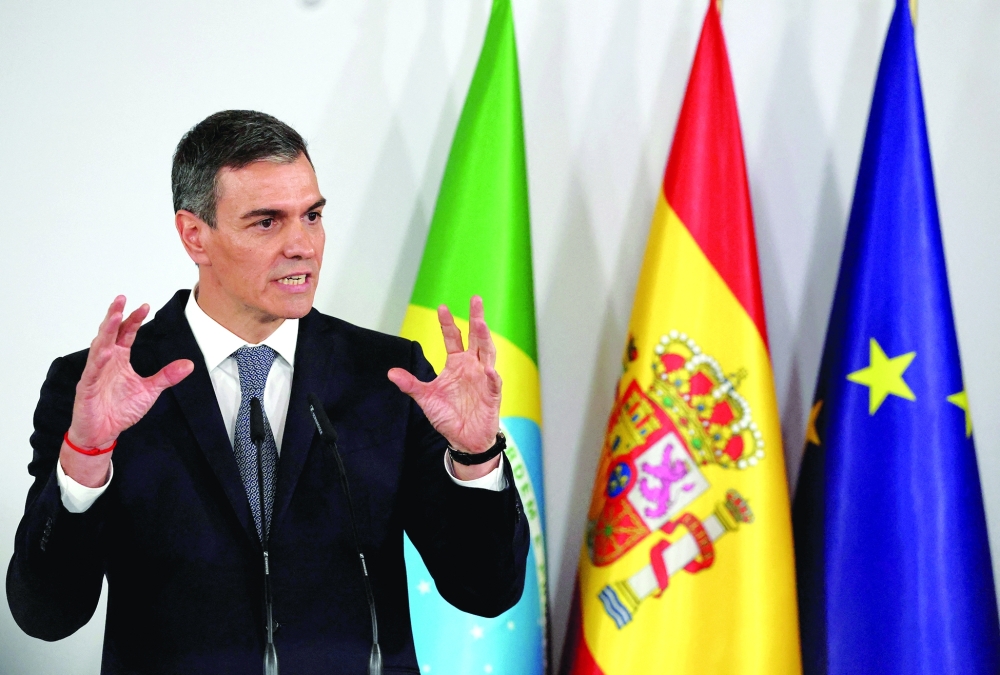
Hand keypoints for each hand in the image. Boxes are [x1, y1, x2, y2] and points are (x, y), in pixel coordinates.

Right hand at [61, 296, 193, 486]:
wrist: (103, 433)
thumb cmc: (120, 410)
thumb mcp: (149, 391)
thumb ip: (166, 376)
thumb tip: (189, 364)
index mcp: (119, 359)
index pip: (126, 334)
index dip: (134, 319)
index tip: (145, 305)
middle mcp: (106, 362)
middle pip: (110, 333)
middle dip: (115, 315)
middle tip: (122, 298)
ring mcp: (94, 373)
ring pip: (99, 347)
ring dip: (106, 331)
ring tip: (115, 315)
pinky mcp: (86, 388)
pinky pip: (92, 372)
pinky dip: (99, 361)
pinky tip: (107, 350)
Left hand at [388, 296, 501, 478]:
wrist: (464, 439)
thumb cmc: (448, 416)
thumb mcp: (426, 398)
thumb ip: (411, 384)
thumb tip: (391, 372)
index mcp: (457, 363)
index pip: (453, 338)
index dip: (447, 323)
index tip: (442, 307)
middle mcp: (472, 366)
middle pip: (476, 338)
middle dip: (476, 319)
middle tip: (476, 300)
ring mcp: (484, 379)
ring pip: (487, 354)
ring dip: (485, 339)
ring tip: (481, 324)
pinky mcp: (492, 395)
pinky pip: (494, 383)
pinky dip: (492, 376)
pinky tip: (488, 370)